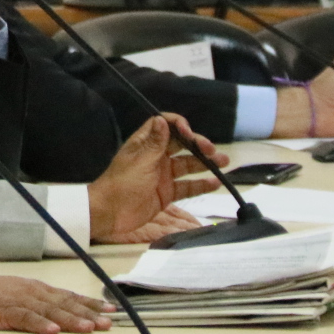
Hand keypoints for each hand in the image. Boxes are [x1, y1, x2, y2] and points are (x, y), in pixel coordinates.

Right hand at [0, 272, 113, 333]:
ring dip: (70, 319)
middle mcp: (31, 292)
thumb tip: (60, 315)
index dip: (89, 303)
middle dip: (87, 313)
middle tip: (107, 323)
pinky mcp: (3, 311)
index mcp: (35, 288)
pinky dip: (40, 324)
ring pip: (49, 311)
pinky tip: (53, 331)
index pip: (68, 296)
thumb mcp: (18, 294)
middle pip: (64, 303)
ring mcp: (18, 300)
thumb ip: (38, 303)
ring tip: (88, 328)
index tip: (109, 310)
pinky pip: (24, 318)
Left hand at [85, 115, 227, 238]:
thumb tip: (162, 119)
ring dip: (205, 163)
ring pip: (188, 165)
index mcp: (145, 144)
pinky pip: (187, 187)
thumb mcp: (140, 161)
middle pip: (181, 145)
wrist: (110, 213)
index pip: (165, 126)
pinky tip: (215, 183)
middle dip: (198, 145)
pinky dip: (201, 185)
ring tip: (223, 162)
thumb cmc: (122, 184)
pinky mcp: (167, 193)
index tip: (189, 133)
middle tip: (213, 150)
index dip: (179, 126)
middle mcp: (156, 157)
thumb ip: (155, 143)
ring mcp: (163, 176)